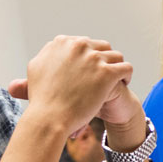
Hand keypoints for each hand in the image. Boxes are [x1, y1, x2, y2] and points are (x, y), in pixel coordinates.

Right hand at [8, 36, 137, 135]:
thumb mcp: (36, 67)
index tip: (91, 69)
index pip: (83, 43)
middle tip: (104, 75)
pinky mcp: (106, 73)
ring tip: (115, 80)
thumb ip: (47, 54)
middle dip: (103, 60)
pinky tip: (123, 83)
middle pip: (101, 47)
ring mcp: (93, 58)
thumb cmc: (41, 99)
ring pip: (115, 56)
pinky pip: (125, 68)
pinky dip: (126, 75)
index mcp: (62, 43)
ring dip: (116, 67)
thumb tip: (54, 47)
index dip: (89, 57)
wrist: (49, 118)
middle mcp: (78, 46)